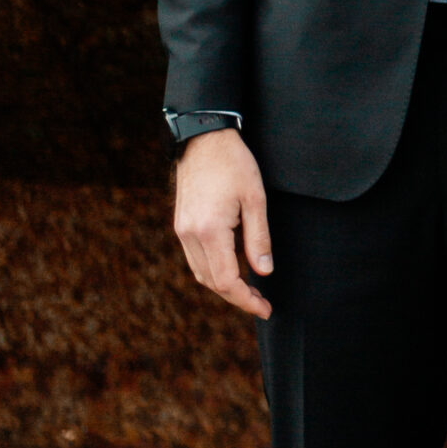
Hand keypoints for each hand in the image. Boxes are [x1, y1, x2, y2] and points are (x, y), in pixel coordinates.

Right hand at [173, 129, 273, 319]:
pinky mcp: (181, 224)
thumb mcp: (255, 199)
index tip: (265, 309)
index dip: (246, 300)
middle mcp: (190, 234)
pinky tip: (232, 269)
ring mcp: (181, 230)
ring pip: (200, 273)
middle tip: (262, 304)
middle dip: (237, 297)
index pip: (226, 280)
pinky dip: (213, 270)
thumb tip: (263, 273)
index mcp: (209, 230)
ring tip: (250, 291)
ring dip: (224, 286)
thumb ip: (259, 238)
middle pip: (211, 282)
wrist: (203, 137)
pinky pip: (195, 258)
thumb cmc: (234, 163)